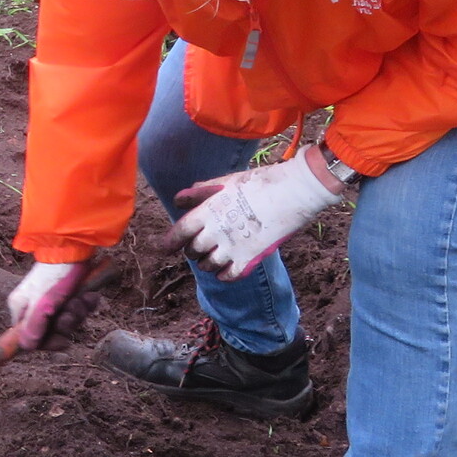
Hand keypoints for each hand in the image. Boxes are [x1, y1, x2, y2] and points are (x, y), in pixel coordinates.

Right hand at [7, 255, 98, 348]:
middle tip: (71, 313)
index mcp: (20, 309)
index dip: (48, 342)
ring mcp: (52, 300)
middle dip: (67, 323)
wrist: (73, 248)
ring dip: (78, 312)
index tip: (63, 341)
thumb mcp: (41, 304)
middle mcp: (34, 306)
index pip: (31, 337)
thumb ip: (33, 326)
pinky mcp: (69, 293)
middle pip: (52, 330)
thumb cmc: (53, 276)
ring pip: (69, 320)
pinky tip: (89, 295)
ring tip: (81, 299)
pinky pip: (80, 308)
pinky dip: (86, 304)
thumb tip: (26, 347)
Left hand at [171, 149, 343, 280]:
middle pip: (192, 250)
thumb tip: (180, 200)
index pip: (180, 231)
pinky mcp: (250, 257)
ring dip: (207, 263)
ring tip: (212, 256)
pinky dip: (224, 275)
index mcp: (209, 211)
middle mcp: (217, 231)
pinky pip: (229, 276)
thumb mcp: (226, 181)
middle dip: (192, 250)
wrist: (294, 191)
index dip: (168, 242)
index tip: (162, 247)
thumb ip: (201, 191)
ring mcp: (233, 246)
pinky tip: (226, 269)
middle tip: (198, 246)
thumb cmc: (260, 182)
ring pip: (208, 265)